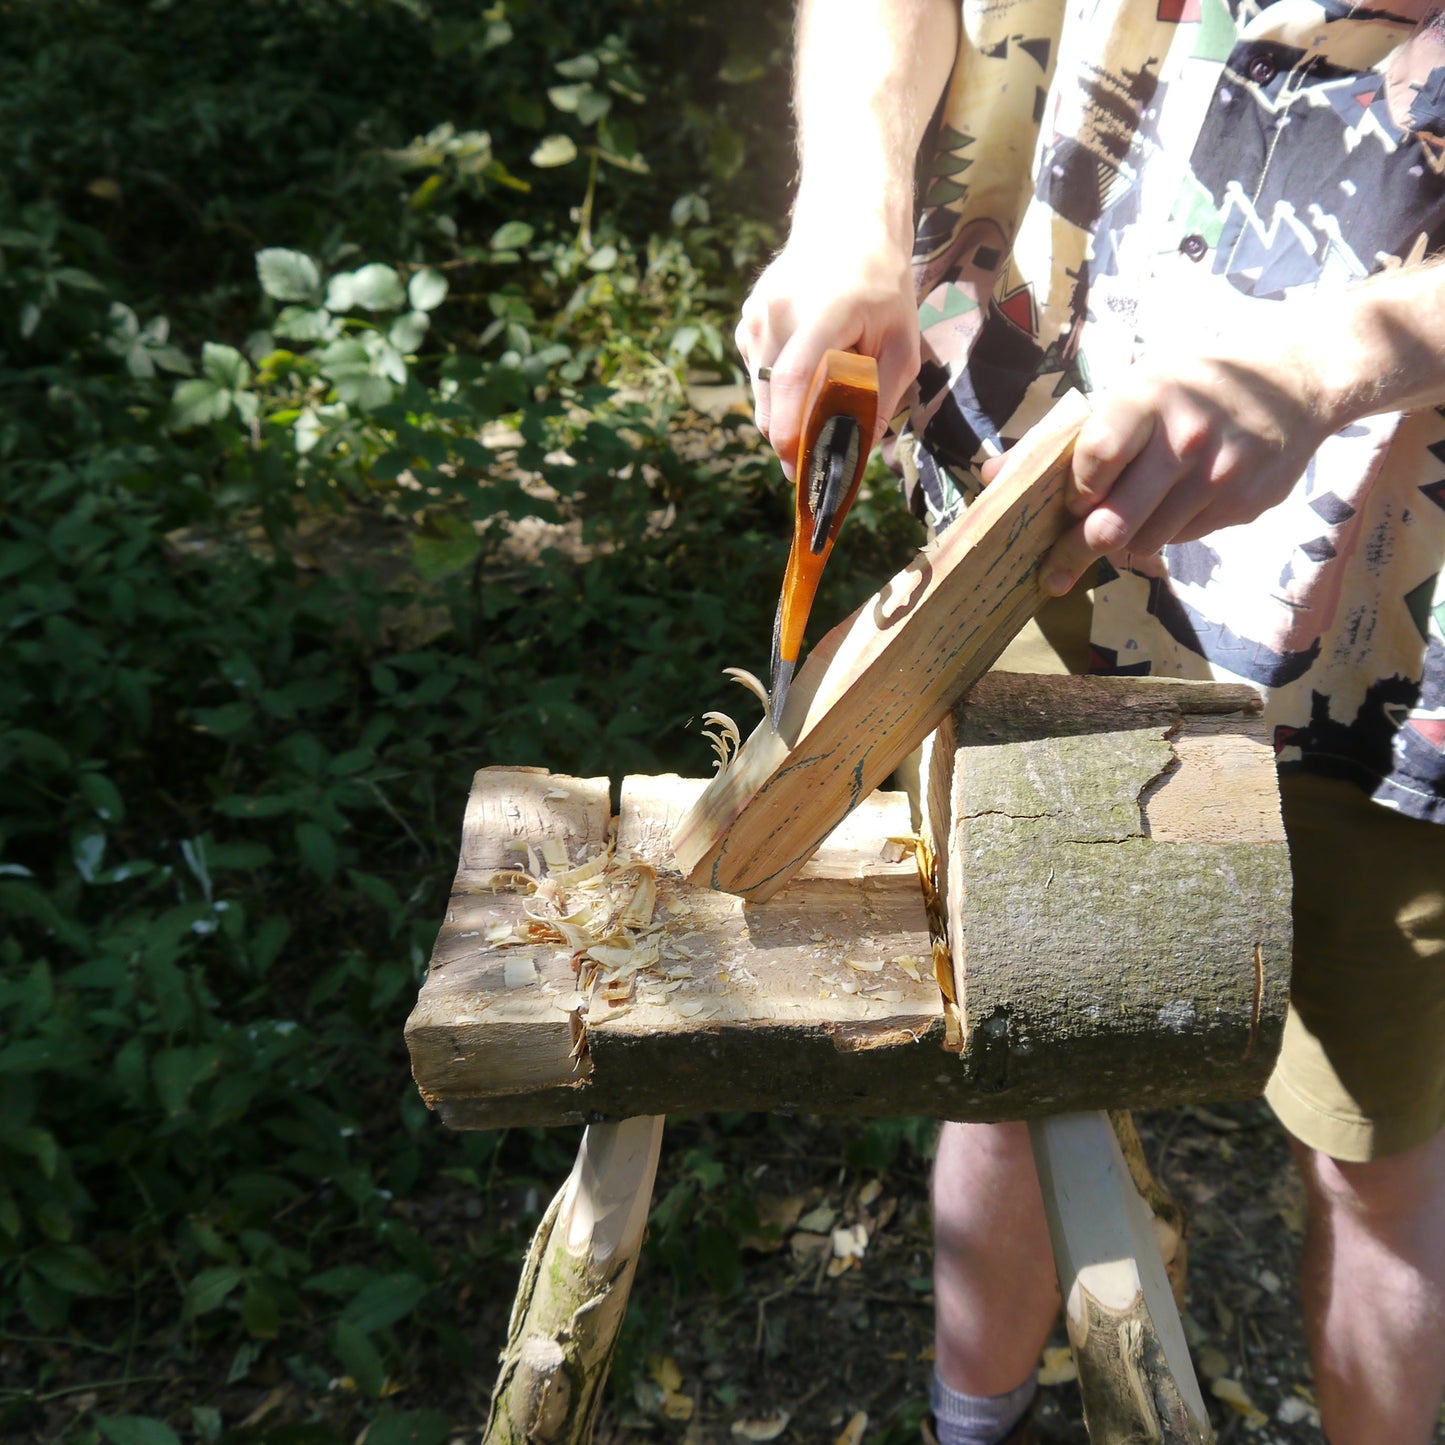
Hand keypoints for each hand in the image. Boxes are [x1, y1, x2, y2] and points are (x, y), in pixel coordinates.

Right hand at [735, 225, 918, 478]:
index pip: (794, 378)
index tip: (797, 465)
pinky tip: (805, 371)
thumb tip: (859, 448)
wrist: (846, 225)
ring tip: (816, 408)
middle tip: (808, 467)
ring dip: (784, 413)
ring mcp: (755, 315)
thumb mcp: (902, 341)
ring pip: (762, 391)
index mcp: (820, 312)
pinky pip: (758, 374)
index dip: (791, 428)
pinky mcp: (746, 322)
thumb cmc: (882, 286)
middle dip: (786, 439)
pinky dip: (778, 389)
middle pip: (771, 397)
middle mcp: (777, 312)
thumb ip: (882, 395)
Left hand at [1034, 350, 1332, 594]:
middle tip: (1054, 568)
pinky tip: (1180, 501)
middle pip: (1113, 522)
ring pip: (1146, 542)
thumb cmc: (1191, 386)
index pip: (1093, 458)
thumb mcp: (1131, 391)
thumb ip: (1061, 439)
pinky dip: (1168, 531)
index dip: (1072, 491)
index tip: (1066, 502)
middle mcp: (1187, 437)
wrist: (1297, 382)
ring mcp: (1221, 473)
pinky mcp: (1247, 503)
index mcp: (1148, 399)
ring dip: (1126, 540)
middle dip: (1077, 550)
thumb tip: (991, 478)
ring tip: (1131, 515)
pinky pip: (1184, 538)